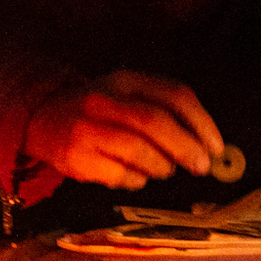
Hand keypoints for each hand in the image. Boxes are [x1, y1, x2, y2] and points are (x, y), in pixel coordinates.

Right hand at [23, 70, 223, 189]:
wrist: (43, 118)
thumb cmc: (102, 111)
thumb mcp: (129, 94)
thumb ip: (165, 110)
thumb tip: (206, 145)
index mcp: (126, 80)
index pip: (173, 95)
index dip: (201, 122)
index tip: (216, 147)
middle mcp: (105, 100)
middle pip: (154, 122)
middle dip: (185, 147)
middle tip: (202, 166)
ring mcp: (87, 129)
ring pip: (137, 151)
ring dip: (161, 166)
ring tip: (165, 169)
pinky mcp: (76, 158)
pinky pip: (118, 175)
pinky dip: (136, 180)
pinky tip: (137, 177)